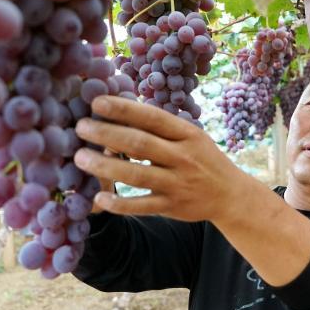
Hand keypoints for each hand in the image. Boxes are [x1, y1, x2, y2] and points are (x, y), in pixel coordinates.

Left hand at [73, 97, 254, 222]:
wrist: (229, 194)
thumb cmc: (202, 158)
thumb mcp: (190, 136)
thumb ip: (161, 128)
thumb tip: (120, 109)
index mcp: (187, 133)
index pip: (152, 118)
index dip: (124, 109)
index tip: (97, 102)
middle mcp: (183, 157)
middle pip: (140, 143)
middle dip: (107, 134)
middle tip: (80, 127)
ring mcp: (177, 183)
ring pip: (136, 175)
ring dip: (105, 166)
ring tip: (80, 158)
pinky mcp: (171, 207)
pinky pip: (141, 206)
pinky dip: (119, 203)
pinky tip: (98, 197)